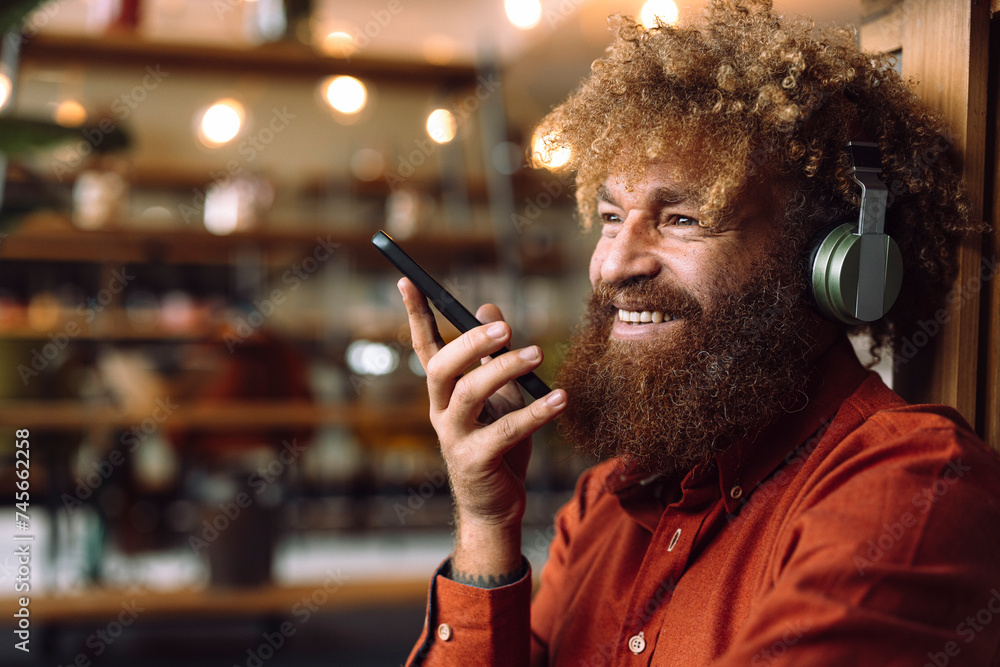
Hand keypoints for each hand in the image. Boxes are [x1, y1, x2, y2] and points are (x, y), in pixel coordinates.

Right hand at [399, 278, 566, 576]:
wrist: (495, 506)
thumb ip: (492, 356)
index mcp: (444, 393)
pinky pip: (505, 431)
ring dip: (504, 370)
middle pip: (442, 368)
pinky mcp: (475, 461)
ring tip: (538, 353)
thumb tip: (489, 308)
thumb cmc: (498, 445)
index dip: (416, 315)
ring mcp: (454, 437)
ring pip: (470, 395)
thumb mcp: (499, 395)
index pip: (425, 347)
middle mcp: (441, 411)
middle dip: (470, 343)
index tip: (408, 280)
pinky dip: (535, 412)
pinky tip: (560, 399)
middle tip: (505, 327)